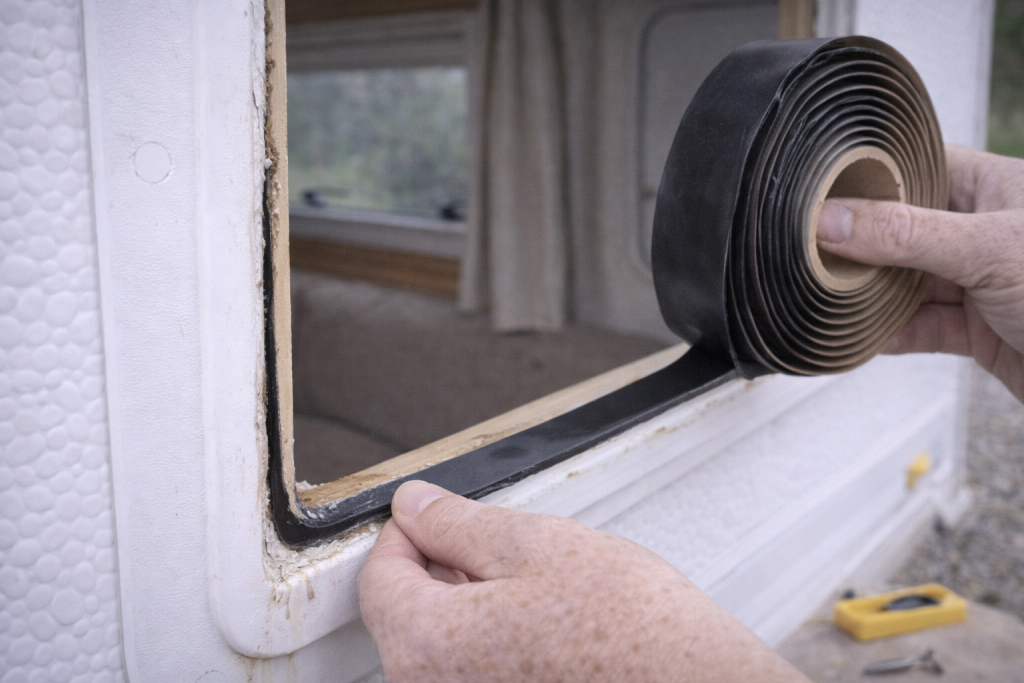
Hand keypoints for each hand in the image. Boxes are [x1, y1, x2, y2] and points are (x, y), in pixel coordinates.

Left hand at [359, 480, 808, 682]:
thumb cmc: (634, 630)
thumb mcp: (537, 544)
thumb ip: (458, 523)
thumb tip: (414, 505)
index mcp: (425, 643)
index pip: (379, 574)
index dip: (408, 530)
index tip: (435, 514)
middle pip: (408, 613)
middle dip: (445, 570)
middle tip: (506, 551)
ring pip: (444, 645)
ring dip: (474, 608)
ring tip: (543, 595)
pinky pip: (475, 673)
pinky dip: (495, 646)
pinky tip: (549, 633)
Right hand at [817, 144, 1023, 400]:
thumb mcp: (987, 249)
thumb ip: (905, 234)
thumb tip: (833, 219)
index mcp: (995, 188)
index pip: (917, 167)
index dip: (867, 178)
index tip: (815, 191)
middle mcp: (983, 231)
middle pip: (900, 229)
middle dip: (857, 242)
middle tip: (806, 247)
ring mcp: (978, 282)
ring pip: (904, 281)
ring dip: (866, 292)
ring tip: (820, 290)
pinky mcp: (976, 330)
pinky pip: (916, 327)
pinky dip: (883, 333)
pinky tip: (853, 332)